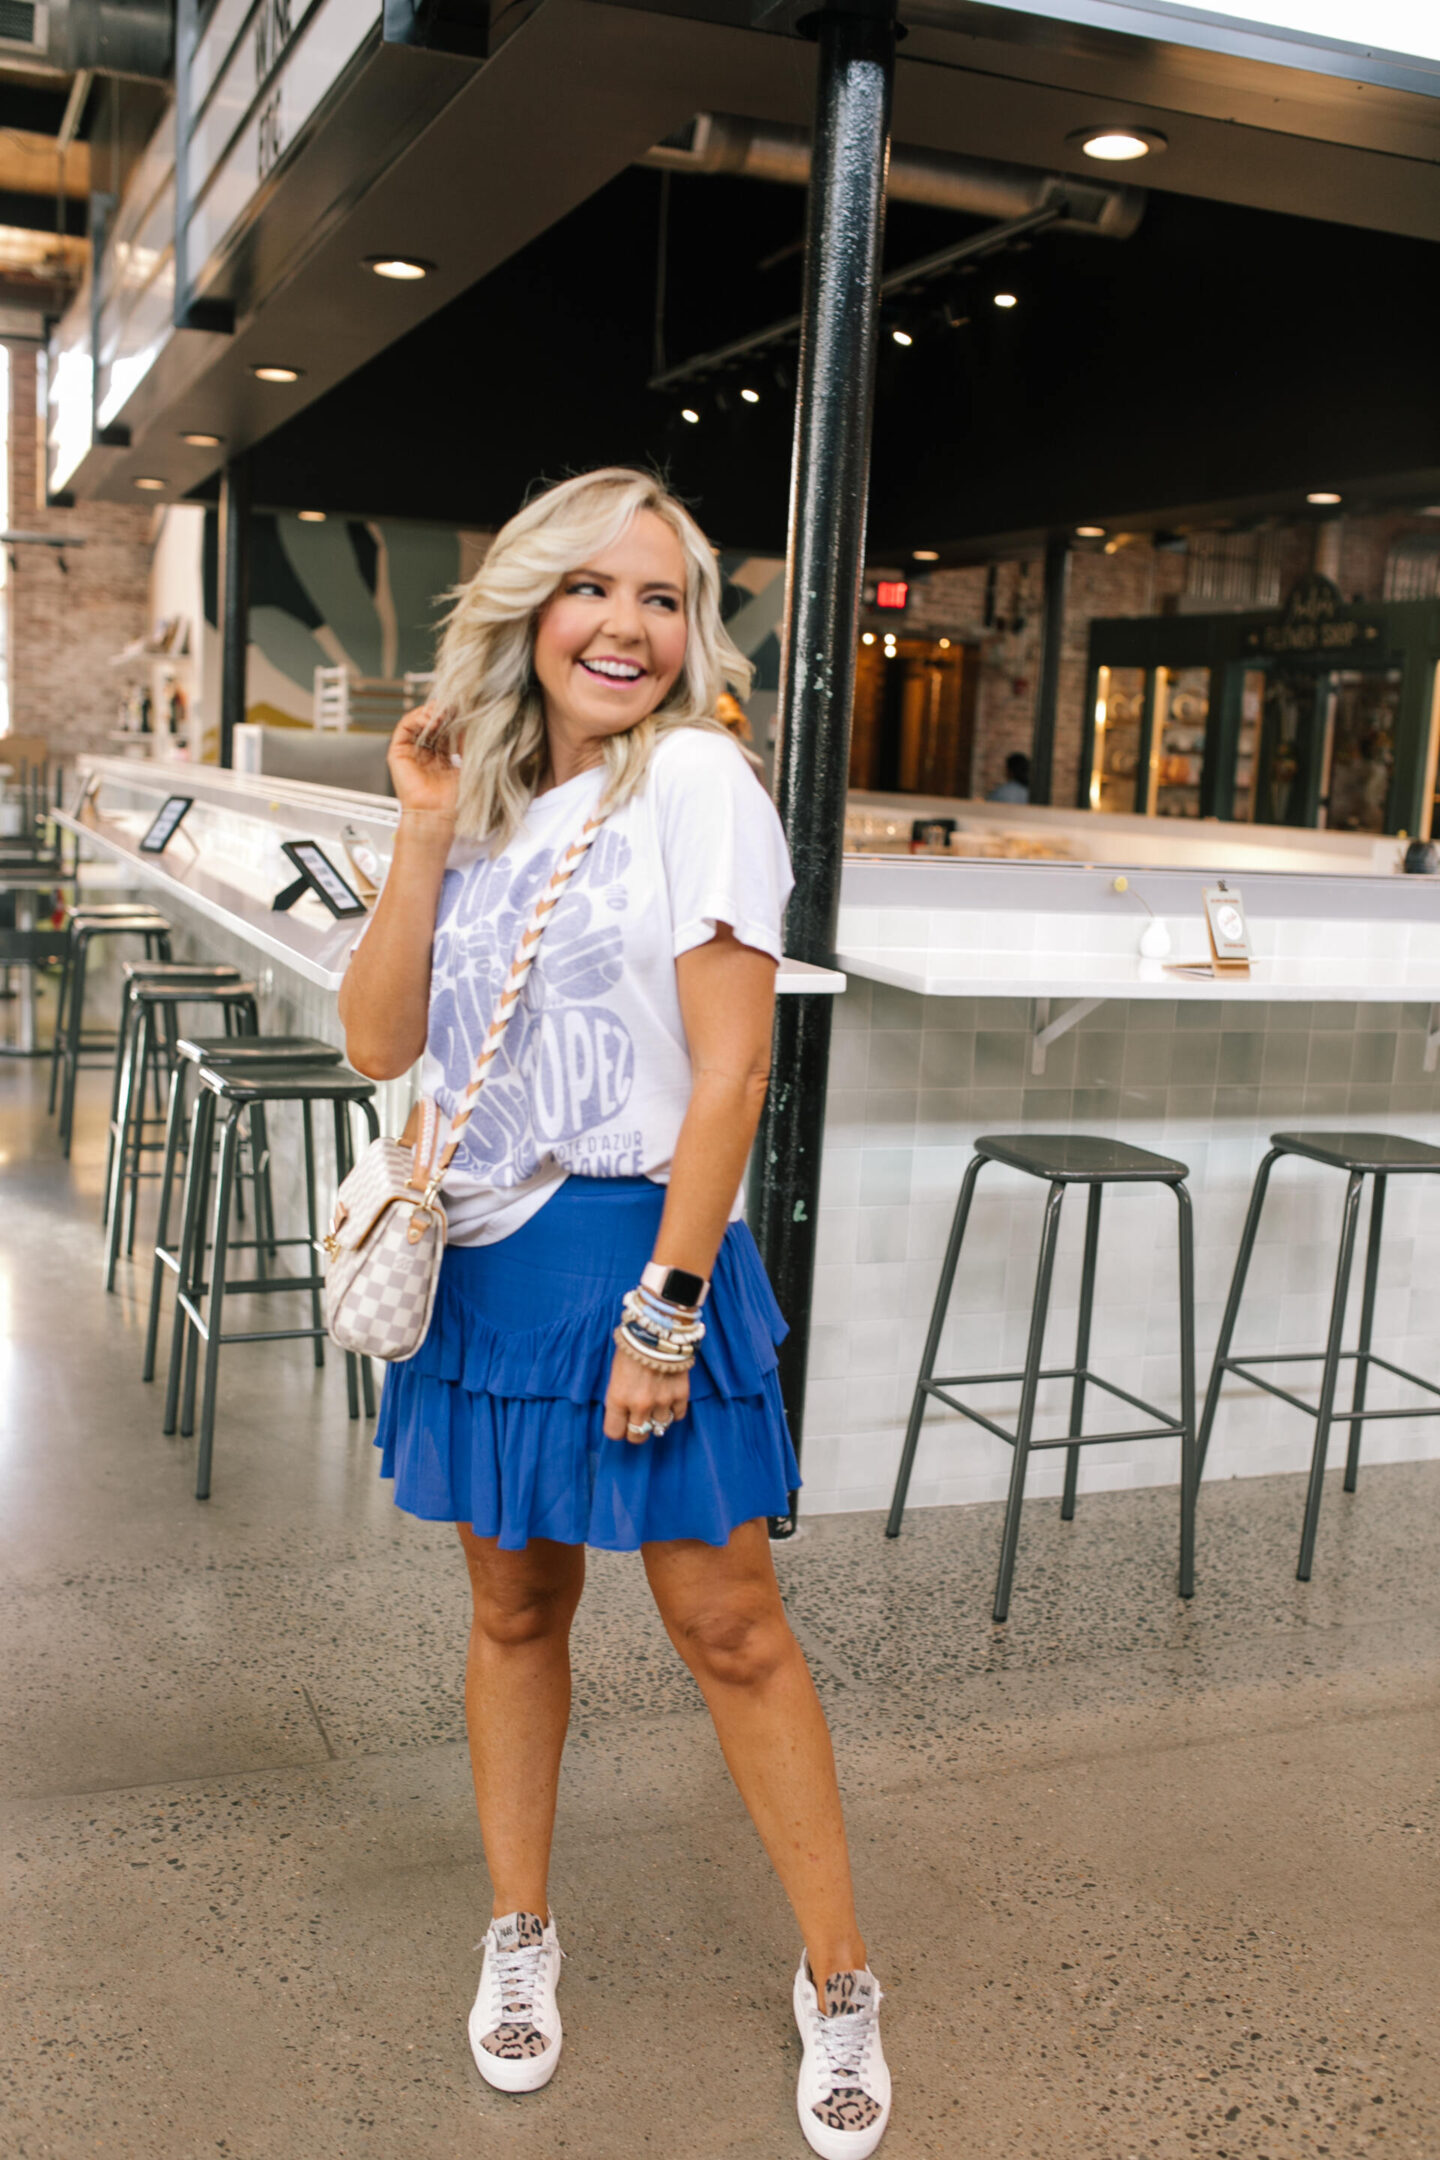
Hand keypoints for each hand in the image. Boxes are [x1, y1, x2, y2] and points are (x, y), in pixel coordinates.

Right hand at [388, 703, 460, 820]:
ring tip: (443, 713)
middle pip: (432, 724)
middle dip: (443, 713)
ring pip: (418, 722)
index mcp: (442, 758)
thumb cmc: (453, 798)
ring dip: (430, 713)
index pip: (446, 729)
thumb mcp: (466, 764)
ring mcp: (411, 753)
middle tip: (454, 707)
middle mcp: (426, 754)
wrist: (438, 814)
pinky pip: (404, 727)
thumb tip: (470, 721)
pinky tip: (430, 719)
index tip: (464, 711)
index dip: (454, 718)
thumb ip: (466, 742)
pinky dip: (416, 718)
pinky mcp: (397, 753)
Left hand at [603, 1345, 689, 1443]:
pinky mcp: (681, 1395)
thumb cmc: (631, 1347)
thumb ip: (619, 1397)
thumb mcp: (615, 1374)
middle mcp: (639, 1405)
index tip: (621, 1423)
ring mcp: (662, 1401)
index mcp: (618, 1398)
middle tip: (638, 1420)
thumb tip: (624, 1414)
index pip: (614, 1432)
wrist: (658, 1329)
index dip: (618, 1429)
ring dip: (656, 1420)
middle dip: (636, 1431)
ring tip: (655, 1406)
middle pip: (638, 1436)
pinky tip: (669, 1399)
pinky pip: (677, 1416)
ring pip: (659, 1428)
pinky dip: (673, 1411)